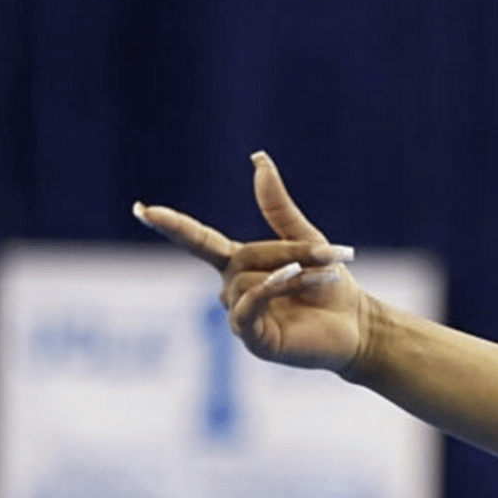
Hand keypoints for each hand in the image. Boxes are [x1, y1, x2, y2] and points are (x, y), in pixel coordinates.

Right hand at [134, 151, 367, 372]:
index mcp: (239, 264)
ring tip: (322, 280)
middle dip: (288, 252)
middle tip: (328, 258)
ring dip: (293, 274)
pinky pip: (247, 306)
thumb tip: (259, 158)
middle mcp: (232, 290)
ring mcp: (240, 316)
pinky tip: (289, 280)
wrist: (357, 325)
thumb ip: (277, 205)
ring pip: (249, 280)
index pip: (199, 241)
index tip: (141, 209)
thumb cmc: (330, 285)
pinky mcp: (253, 338)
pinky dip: (268, 289)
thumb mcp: (305, 238)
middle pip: (243, 256)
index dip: (172, 225)